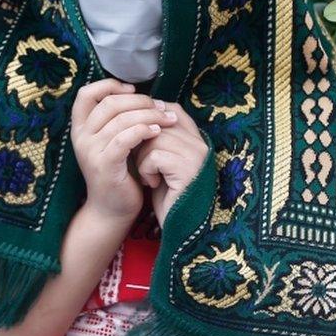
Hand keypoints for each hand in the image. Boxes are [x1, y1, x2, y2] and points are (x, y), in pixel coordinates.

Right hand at [70, 78, 178, 221]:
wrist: (112, 209)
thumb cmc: (120, 172)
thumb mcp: (114, 141)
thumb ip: (119, 119)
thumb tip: (141, 95)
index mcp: (81, 128)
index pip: (86, 94)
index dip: (109, 85)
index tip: (133, 90)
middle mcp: (81, 137)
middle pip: (109, 103)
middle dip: (140, 101)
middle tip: (161, 106)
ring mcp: (90, 151)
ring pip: (120, 119)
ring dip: (149, 115)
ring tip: (167, 118)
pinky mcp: (104, 165)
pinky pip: (124, 139)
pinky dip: (143, 131)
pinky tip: (157, 132)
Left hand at [133, 102, 208, 227]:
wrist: (177, 227)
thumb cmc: (166, 193)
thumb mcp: (159, 160)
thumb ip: (156, 136)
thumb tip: (135, 112)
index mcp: (196, 137)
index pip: (170, 108)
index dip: (148, 119)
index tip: (138, 139)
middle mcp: (200, 142)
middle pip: (159, 121)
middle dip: (141, 141)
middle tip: (140, 162)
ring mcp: (197, 155)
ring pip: (154, 137)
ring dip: (142, 157)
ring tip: (147, 175)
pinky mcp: (189, 169)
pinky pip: (155, 155)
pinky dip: (146, 169)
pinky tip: (152, 184)